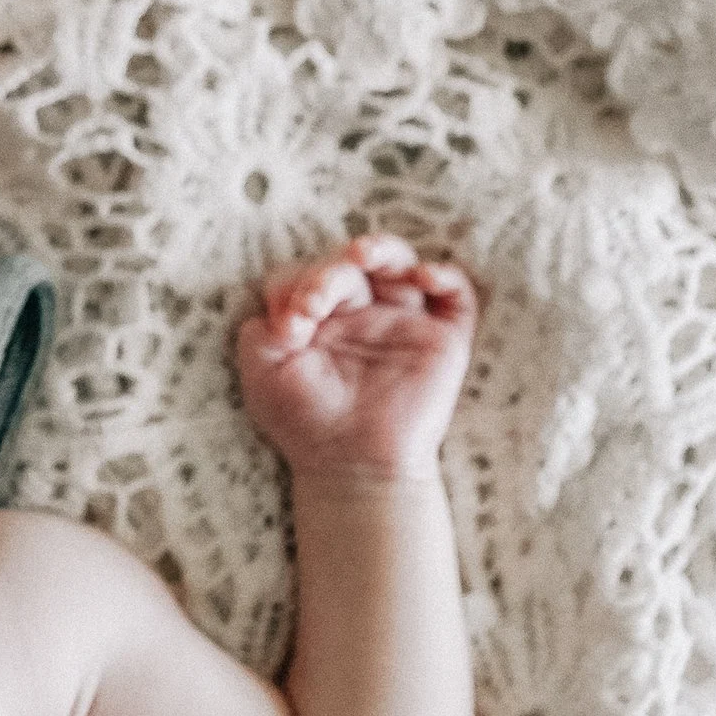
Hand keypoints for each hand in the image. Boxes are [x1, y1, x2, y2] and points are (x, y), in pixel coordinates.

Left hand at [238, 235, 477, 483]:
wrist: (352, 465)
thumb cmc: (304, 421)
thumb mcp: (262, 372)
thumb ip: (258, 328)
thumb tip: (281, 303)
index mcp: (317, 319)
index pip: (306, 276)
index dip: (295, 287)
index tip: (289, 326)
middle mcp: (359, 315)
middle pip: (349, 265)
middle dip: (328, 273)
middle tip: (314, 304)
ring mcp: (402, 323)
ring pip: (401, 264)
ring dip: (383, 250)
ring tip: (363, 254)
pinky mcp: (443, 339)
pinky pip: (457, 295)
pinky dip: (446, 276)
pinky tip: (422, 277)